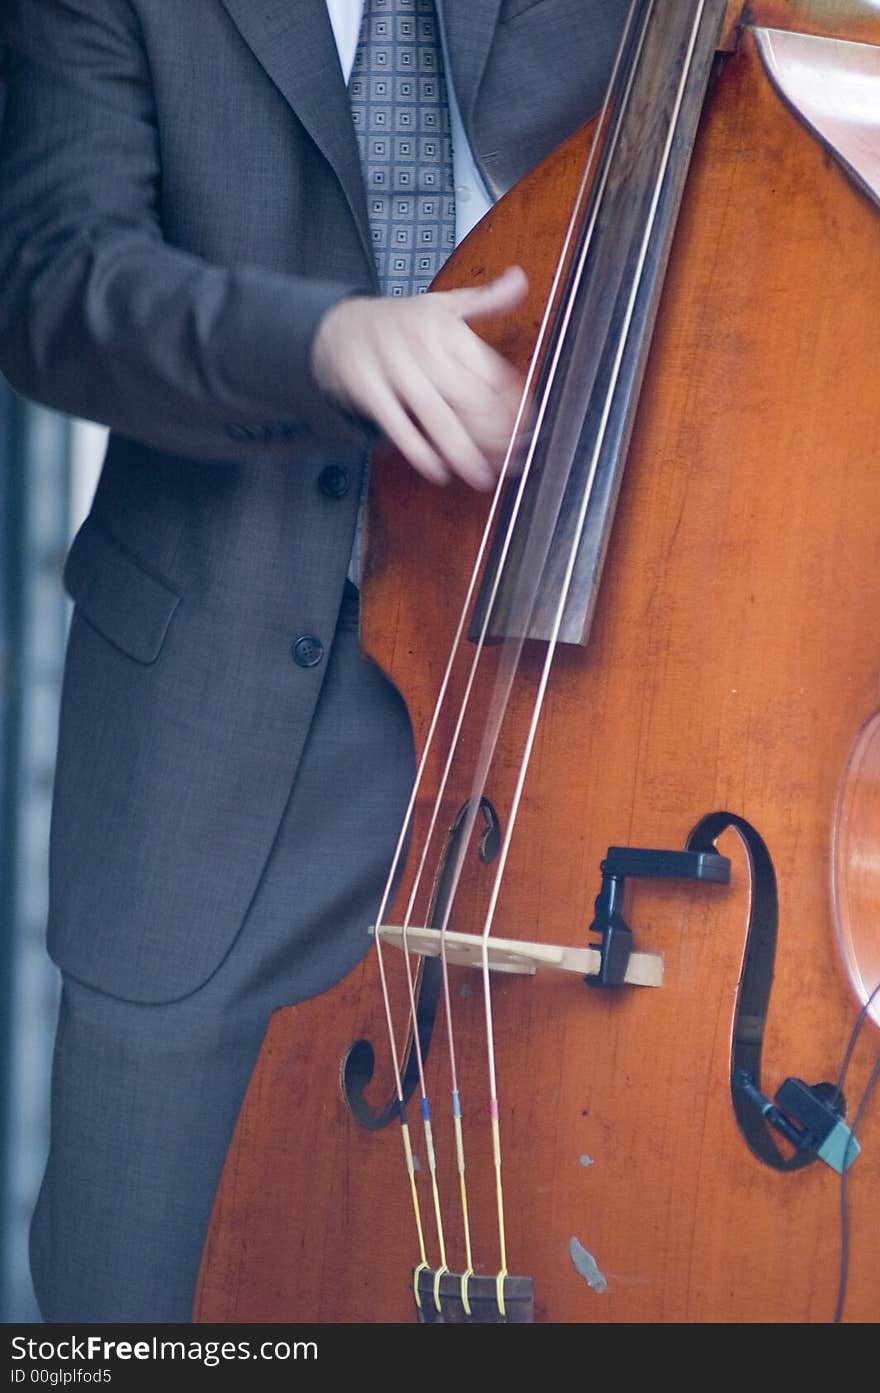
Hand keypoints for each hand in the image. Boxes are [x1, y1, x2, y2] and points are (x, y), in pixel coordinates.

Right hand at [311, 265, 527, 488]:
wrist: (337, 326)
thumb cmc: (399, 322)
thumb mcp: (444, 303)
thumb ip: (486, 300)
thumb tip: (520, 281)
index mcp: (449, 329)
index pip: (492, 374)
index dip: (514, 408)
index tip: (526, 432)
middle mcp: (424, 346)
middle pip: (470, 400)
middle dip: (494, 438)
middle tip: (509, 462)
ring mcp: (394, 368)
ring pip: (438, 417)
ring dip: (462, 453)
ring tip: (480, 477)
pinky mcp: (367, 388)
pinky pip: (398, 426)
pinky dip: (419, 452)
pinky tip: (437, 470)